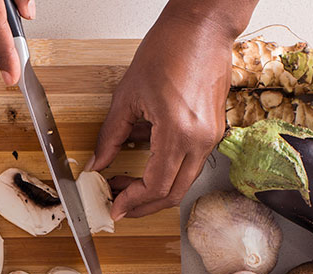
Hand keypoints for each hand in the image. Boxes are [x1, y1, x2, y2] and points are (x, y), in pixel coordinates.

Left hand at [86, 10, 245, 219]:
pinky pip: (190, 162)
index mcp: (179, 132)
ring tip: (127, 183)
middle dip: (144, 204)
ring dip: (156, 188)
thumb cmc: (169, 50)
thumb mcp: (128, 96)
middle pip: (174, 193)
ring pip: (184, 181)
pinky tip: (145, 157)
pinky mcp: (213, 131)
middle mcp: (201, 140)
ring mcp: (211, 137)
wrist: (202, 29)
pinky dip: (167, 168)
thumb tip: (99, 163)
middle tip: (119, 203)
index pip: (156, 185)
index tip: (114, 206)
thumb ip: (111, 136)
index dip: (133, 202)